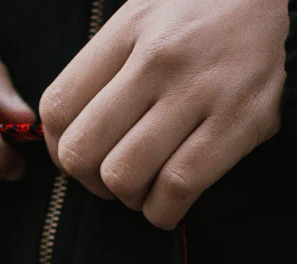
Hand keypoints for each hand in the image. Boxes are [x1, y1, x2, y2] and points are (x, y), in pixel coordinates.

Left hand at [40, 0, 288, 228]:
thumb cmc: (205, 13)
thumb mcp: (146, 13)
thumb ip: (105, 66)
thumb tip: (65, 134)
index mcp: (129, 30)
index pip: (58, 108)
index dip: (58, 149)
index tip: (79, 156)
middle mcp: (158, 59)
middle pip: (83, 152)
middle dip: (90, 181)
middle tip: (112, 178)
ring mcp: (199, 92)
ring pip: (125, 177)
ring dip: (128, 198)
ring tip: (145, 187)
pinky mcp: (238, 123)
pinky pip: (177, 190)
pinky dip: (163, 211)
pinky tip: (168, 203)